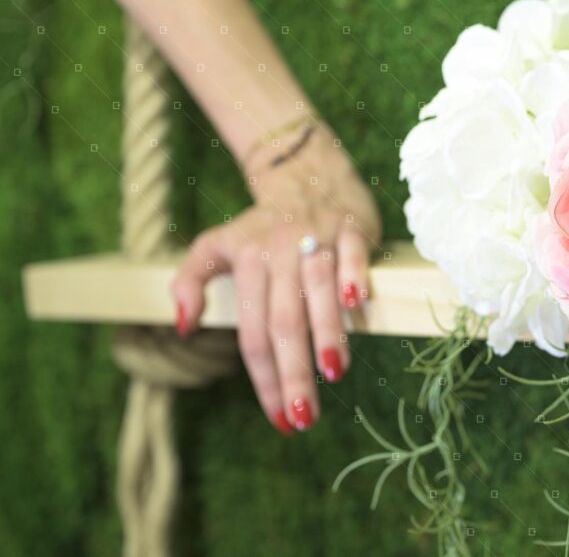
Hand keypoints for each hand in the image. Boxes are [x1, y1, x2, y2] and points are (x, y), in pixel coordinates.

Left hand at [172, 124, 380, 433]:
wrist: (307, 174)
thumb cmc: (263, 226)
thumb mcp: (217, 245)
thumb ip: (190, 280)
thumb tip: (183, 326)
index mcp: (247, 261)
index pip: (253, 333)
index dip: (264, 380)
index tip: (280, 422)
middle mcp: (279, 251)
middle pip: (284, 321)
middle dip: (293, 372)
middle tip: (303, 417)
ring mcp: (317, 237)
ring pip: (319, 291)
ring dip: (327, 333)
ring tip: (333, 375)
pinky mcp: (351, 227)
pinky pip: (352, 253)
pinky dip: (354, 276)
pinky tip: (358, 304)